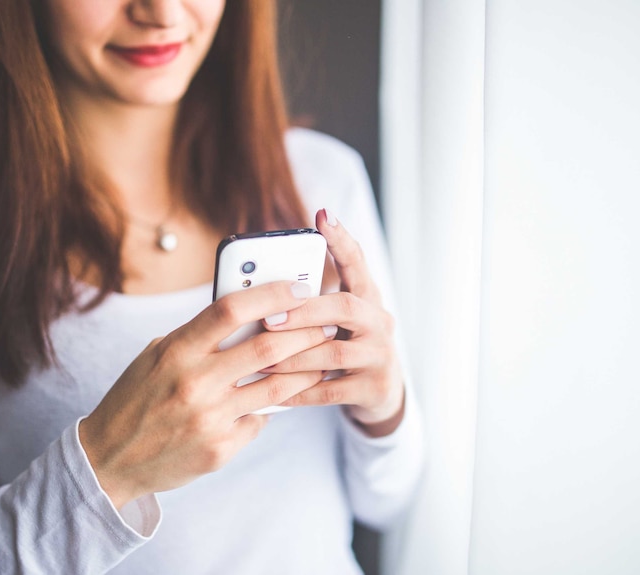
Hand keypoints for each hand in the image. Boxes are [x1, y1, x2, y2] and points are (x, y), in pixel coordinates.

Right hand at [78, 281, 333, 509]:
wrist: (109, 460)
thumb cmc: (136, 398)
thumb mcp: (156, 356)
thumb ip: (198, 336)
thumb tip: (249, 314)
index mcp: (176, 351)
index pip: (231, 309)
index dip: (271, 293)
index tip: (299, 287)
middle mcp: (194, 382)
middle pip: (267, 347)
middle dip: (306, 331)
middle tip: (326, 323)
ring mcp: (209, 418)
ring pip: (276, 387)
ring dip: (306, 369)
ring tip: (322, 357)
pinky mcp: (220, 448)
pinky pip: (260, 420)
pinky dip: (272, 407)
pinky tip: (281, 398)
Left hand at [261, 209, 405, 436]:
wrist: (380, 393)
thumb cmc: (344, 346)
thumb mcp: (335, 321)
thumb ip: (310, 304)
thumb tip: (258, 289)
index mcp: (367, 298)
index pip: (357, 262)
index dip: (341, 240)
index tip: (322, 215)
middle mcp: (380, 322)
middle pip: (346, 307)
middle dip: (304, 312)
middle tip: (268, 318)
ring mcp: (381, 355)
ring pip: (334, 353)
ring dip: (294, 356)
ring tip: (261, 359)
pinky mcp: (375, 388)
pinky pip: (331, 390)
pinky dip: (300, 391)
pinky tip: (275, 393)